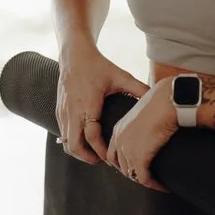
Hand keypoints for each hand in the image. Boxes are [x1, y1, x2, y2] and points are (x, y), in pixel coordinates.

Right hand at [56, 44, 147, 165]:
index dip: (101, 151)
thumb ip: (138, 88)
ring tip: (94, 153)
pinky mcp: (59, 110)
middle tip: (102, 160)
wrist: (74, 54)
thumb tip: (155, 97)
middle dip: (87, 158)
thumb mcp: (120, 76)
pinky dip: (72, 141)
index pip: (92, 137)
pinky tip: (85, 140)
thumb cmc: (97, 65)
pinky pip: (63, 133)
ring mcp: (63, 112)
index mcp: (88, 105)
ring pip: (65, 142)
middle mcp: (73, 111)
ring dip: (79, 151)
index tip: (111, 158)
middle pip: (74, 146)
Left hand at [106, 78, 176, 191]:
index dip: (122, 163)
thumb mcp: (145, 113)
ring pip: (132, 174)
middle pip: (121, 166)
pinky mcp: (140, 157)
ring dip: (145, 180)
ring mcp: (128, 149)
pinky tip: (163, 187)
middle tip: (149, 178)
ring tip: (158, 183)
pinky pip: (144, 178)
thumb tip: (153, 128)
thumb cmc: (162, 102)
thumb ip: (143, 123)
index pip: (112, 154)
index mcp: (118, 129)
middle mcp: (119, 140)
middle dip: (133, 173)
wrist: (167, 101)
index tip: (135, 168)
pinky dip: (154, 185)